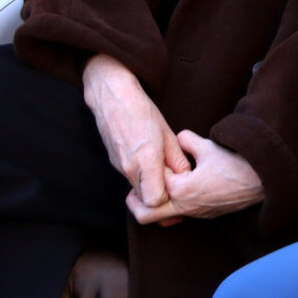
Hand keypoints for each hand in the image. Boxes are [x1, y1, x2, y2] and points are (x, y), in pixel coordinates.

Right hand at [81, 54, 188, 219]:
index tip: (177, 185)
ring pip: (137, 192)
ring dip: (150, 186)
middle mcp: (130, 169)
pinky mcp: (114, 163)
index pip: (156, 201)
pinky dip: (141, 178)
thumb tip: (186, 175)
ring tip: (161, 167)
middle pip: (146, 201)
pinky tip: (148, 160)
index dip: (168, 197)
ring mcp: (119, 167)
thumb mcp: (167, 133)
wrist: (112, 96)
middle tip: (171, 179)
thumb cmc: (142, 111)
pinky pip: (130, 180)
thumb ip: (177, 158)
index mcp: (146, 160)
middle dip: (159, 195)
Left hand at [135, 129, 263, 224]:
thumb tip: (178, 138)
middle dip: (135, 203)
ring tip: (159, 187)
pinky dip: (173, 204)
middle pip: (145, 215)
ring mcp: (195, 214)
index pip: (150, 185)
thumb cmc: (235, 164)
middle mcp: (184, 206)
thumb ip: (186, 141)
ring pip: (162, 218)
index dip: (147, 172)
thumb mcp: (208, 146)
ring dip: (156, 204)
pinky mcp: (205, 215)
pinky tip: (181, 189)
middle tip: (135, 189)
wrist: (262, 181)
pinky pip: (180, 214)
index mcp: (181, 190)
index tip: (148, 162)